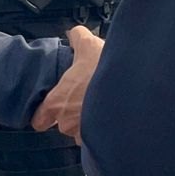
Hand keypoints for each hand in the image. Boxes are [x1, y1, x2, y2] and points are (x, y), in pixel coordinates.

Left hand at [31, 26, 103, 143]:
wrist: (134, 90)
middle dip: (73, 116)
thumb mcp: (89, 45)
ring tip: (103, 108)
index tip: (53, 108)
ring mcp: (85, 135)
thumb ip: (77, 38)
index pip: (39, 120)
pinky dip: (105, 132)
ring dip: (90, 124)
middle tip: (86, 100)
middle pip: (63, 126)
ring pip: (82, 133)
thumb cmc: (106, 72)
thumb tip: (74, 33)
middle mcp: (67, 123)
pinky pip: (100, 140)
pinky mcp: (103, 142)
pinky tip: (114, 117)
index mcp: (57, 102)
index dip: (45, 114)